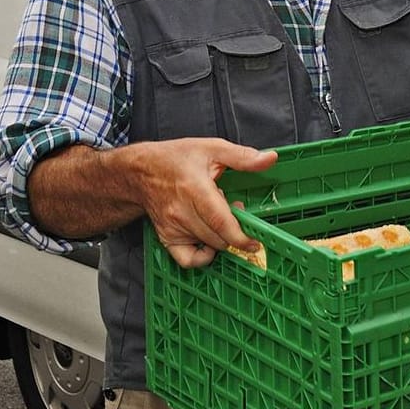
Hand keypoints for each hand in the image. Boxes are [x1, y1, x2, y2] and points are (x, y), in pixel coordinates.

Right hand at [131, 139, 278, 267]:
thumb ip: (243, 157)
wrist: (140, 171)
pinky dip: (203, 257)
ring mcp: (172, 227)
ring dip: (222, 238)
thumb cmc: (175, 158)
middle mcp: (181, 212)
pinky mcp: (166, 237)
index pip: (221, 222)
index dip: (241, 237)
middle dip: (236, 231)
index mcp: (195, 189)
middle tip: (236, 211)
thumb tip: (269, 159)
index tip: (256, 241)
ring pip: (209, 246)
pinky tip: (209, 242)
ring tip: (218, 216)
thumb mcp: (212, 148)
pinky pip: (187, 260)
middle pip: (218, 238)